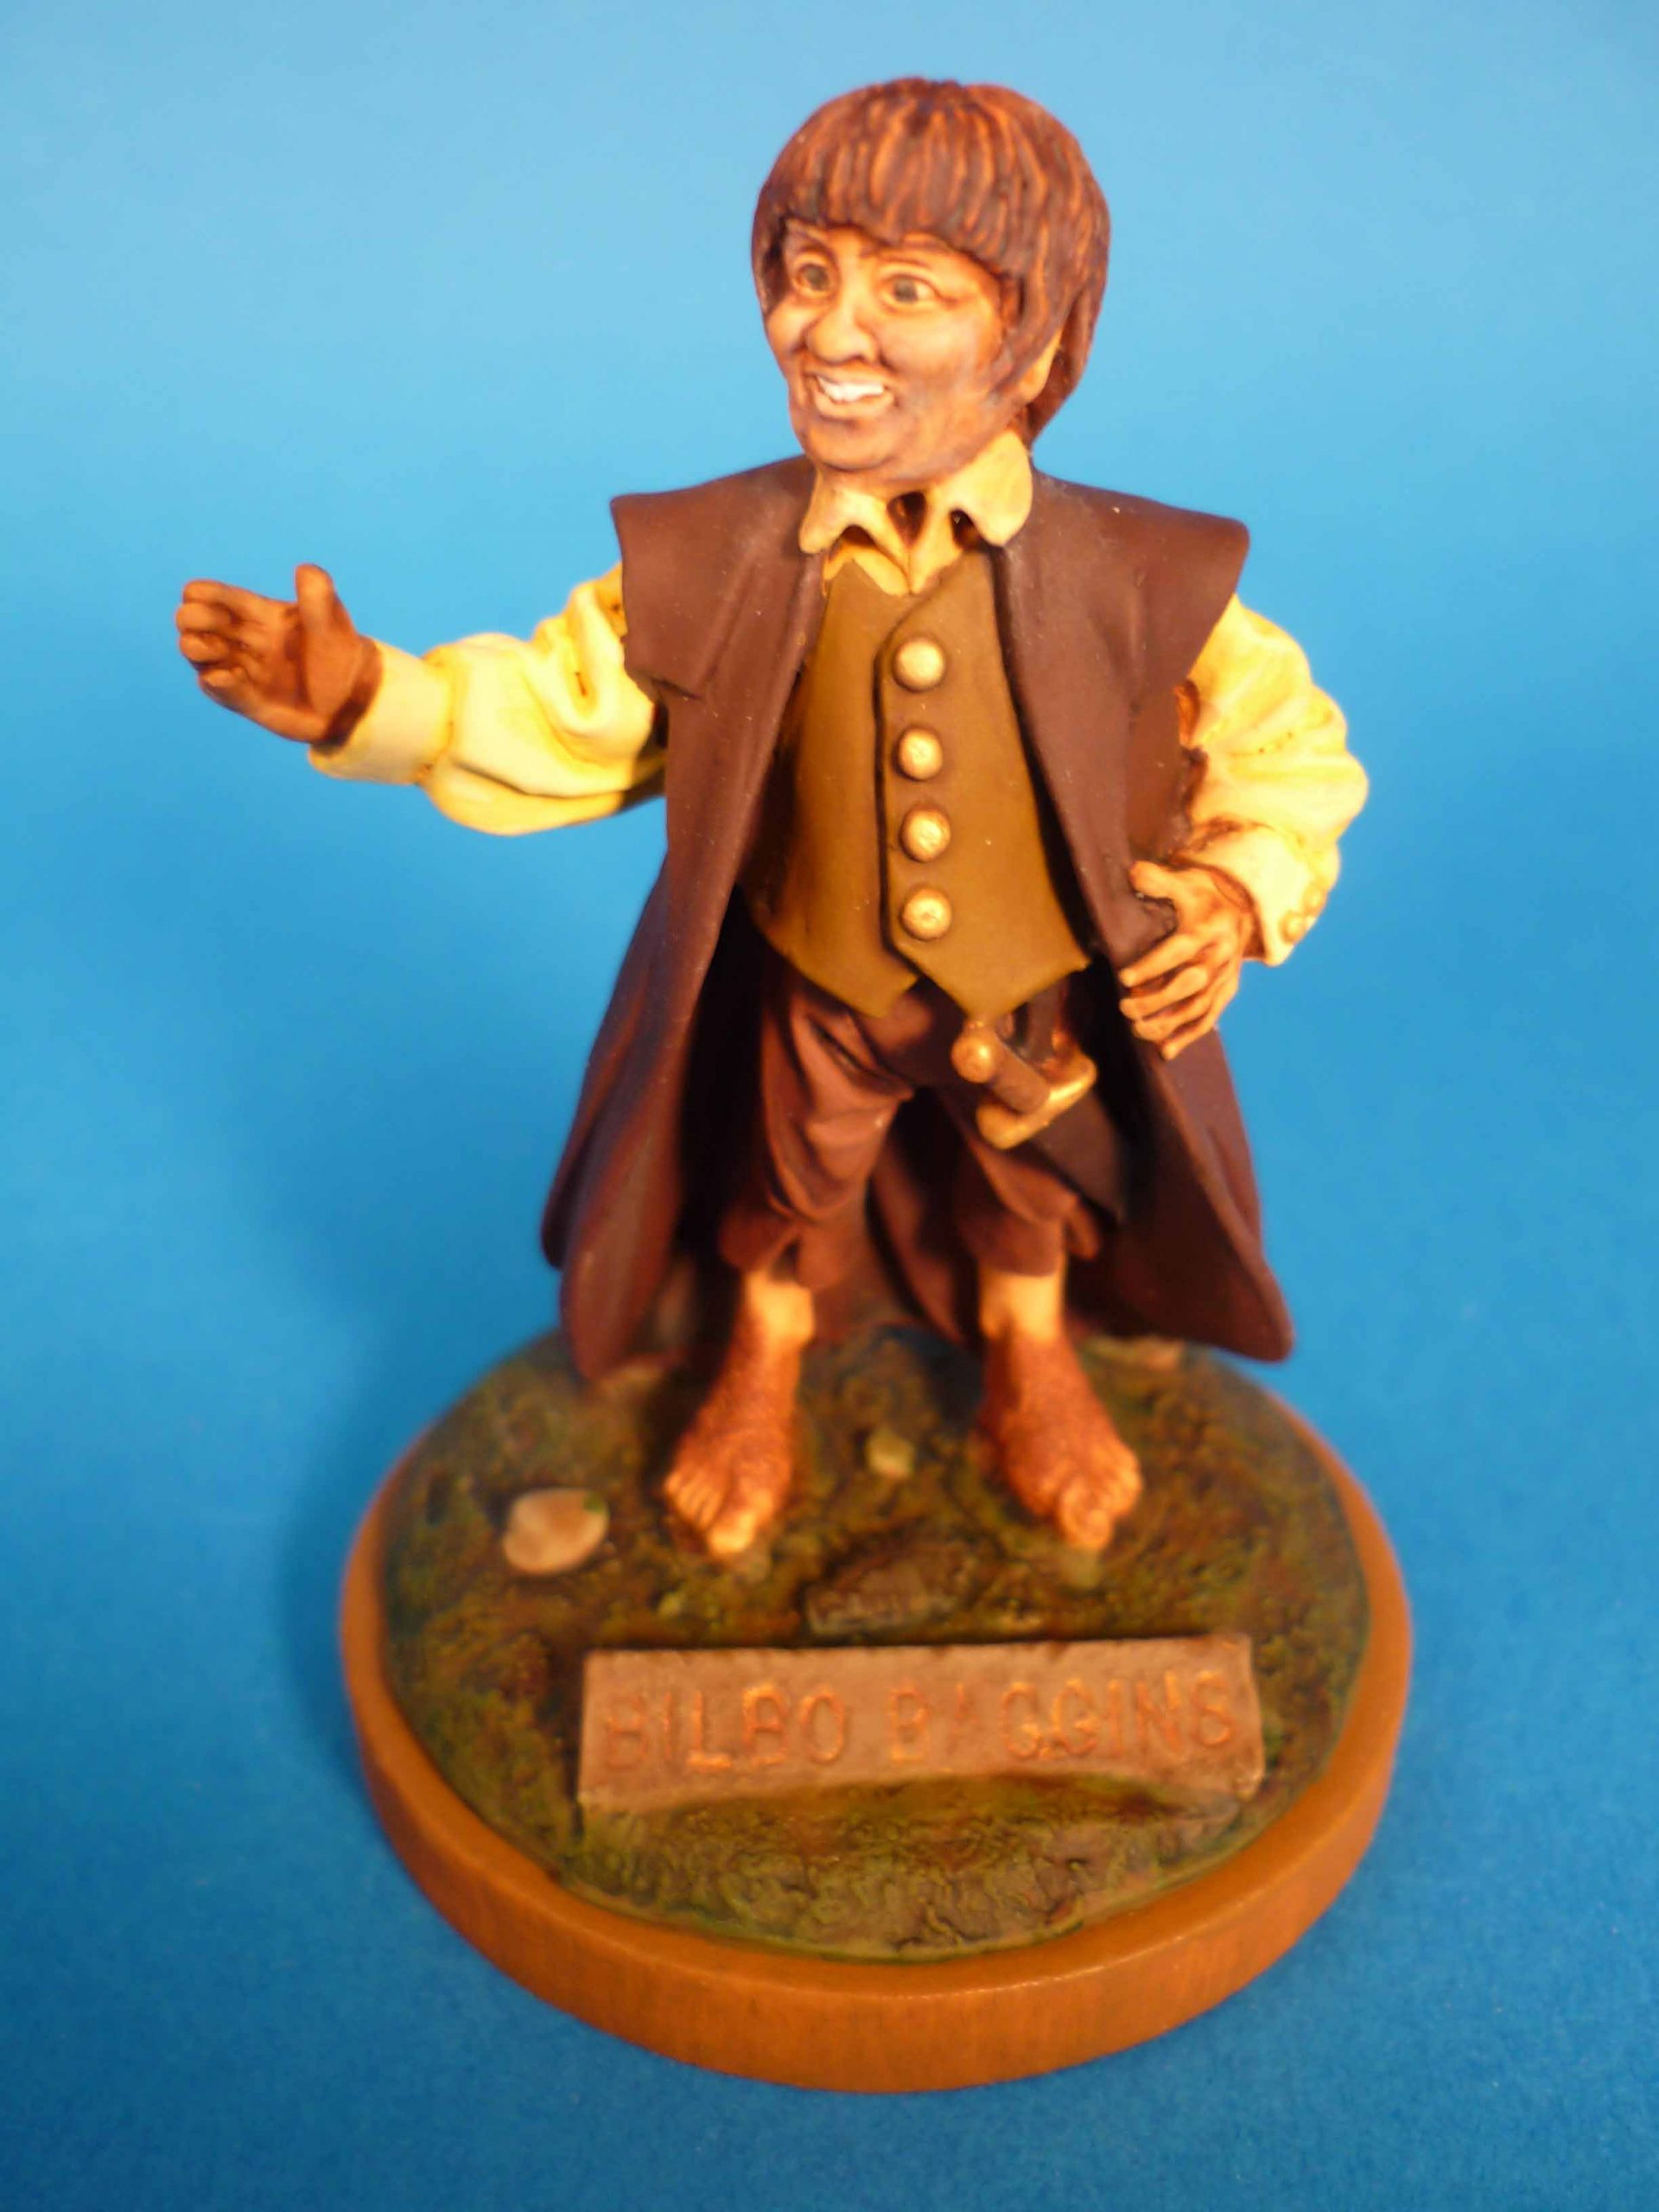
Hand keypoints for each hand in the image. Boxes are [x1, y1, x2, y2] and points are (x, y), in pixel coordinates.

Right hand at [174, 564, 378, 743]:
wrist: (354, 700)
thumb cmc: (342, 655)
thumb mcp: (332, 623)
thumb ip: (318, 597)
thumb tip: (305, 570)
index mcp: (257, 614)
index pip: (213, 595)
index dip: (204, 594)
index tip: (215, 604)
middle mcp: (243, 639)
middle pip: (193, 621)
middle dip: (192, 620)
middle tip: (218, 631)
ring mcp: (241, 669)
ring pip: (197, 654)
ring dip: (197, 649)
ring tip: (214, 650)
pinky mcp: (244, 699)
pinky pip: (218, 690)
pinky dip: (216, 683)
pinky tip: (224, 678)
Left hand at [1119, 859, 1256, 1059]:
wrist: (1243, 908)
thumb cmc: (1203, 896)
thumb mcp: (1185, 881)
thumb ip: (1158, 879)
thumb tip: (1134, 874)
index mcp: (1209, 928)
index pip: (1180, 949)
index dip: (1153, 965)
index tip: (1124, 977)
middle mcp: (1221, 956)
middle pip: (1189, 984)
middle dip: (1156, 999)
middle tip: (1124, 1006)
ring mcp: (1226, 977)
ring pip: (1198, 1007)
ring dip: (1168, 1024)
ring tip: (1137, 1029)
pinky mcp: (1227, 992)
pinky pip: (1209, 1018)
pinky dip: (1188, 1037)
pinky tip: (1164, 1051)